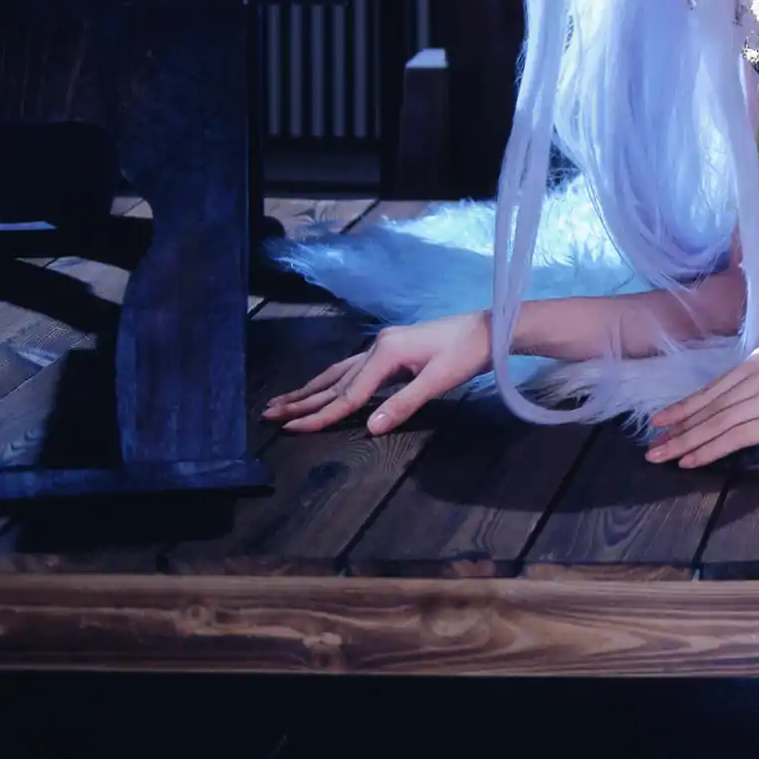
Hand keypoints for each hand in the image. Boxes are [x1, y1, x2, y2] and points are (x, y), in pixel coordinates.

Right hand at [261, 311, 492, 434]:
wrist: (488, 329)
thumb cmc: (467, 354)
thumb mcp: (439, 380)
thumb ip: (404, 404)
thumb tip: (370, 429)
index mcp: (385, 353)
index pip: (348, 394)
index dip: (321, 414)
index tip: (292, 428)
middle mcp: (377, 347)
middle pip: (334, 381)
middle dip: (301, 400)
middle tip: (269, 414)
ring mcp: (382, 346)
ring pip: (339, 373)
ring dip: (311, 389)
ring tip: (284, 401)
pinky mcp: (391, 349)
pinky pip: (352, 369)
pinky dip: (332, 381)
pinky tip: (323, 387)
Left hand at [645, 348, 758, 466]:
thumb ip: (756, 388)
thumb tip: (721, 412)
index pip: (715, 387)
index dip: (685, 407)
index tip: (662, 422)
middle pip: (712, 405)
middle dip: (679, 427)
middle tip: (653, 445)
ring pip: (718, 421)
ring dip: (687, 442)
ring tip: (664, 457)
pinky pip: (735, 435)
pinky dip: (710, 449)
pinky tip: (693, 460)